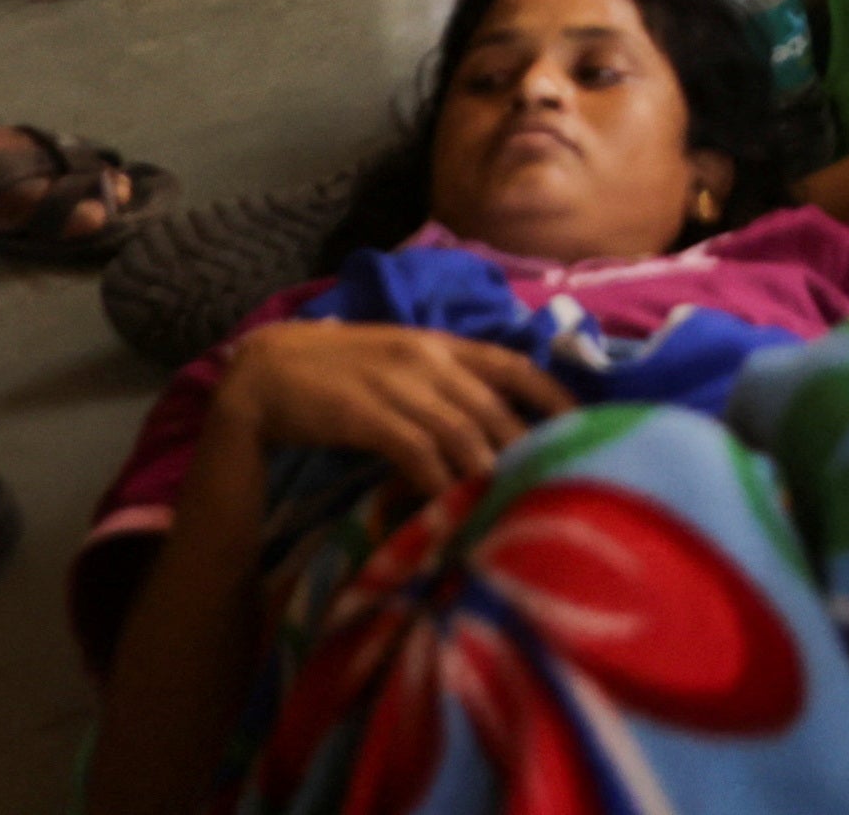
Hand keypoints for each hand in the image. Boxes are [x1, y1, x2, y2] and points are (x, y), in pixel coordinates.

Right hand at [212, 321, 572, 504]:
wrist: (266, 373)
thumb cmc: (337, 373)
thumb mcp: (399, 363)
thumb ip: (443, 383)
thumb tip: (490, 421)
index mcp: (439, 343)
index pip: (512, 362)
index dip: (552, 393)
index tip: (583, 424)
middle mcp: (427, 359)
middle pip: (495, 407)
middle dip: (526, 448)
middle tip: (551, 485)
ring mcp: (398, 385)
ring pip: (463, 431)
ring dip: (489, 470)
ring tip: (512, 505)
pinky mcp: (367, 415)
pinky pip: (417, 451)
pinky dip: (440, 480)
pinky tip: (454, 506)